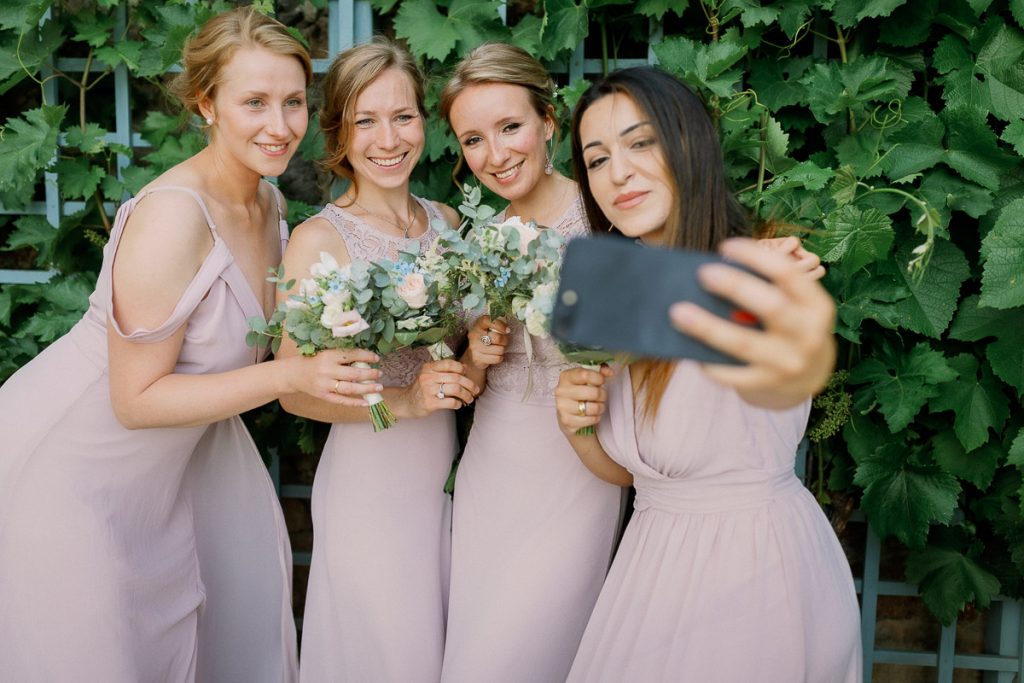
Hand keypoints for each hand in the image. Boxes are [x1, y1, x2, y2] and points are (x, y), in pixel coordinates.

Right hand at [286, 349, 382, 405]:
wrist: (294, 374)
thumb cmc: (314, 360)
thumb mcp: (326, 352)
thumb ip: (342, 355)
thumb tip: (365, 359)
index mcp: (328, 356)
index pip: (351, 355)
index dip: (366, 356)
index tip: (376, 358)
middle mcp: (327, 371)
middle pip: (353, 374)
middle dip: (370, 374)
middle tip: (379, 373)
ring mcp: (325, 385)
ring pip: (350, 389)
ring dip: (366, 388)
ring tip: (378, 386)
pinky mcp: (324, 396)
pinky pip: (342, 401)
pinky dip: (355, 402)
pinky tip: (367, 401)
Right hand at [401, 359, 480, 417]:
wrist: (407, 402)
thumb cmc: (422, 388)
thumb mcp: (429, 374)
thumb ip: (444, 370)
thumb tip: (465, 367)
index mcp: (429, 368)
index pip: (449, 364)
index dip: (461, 368)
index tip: (467, 374)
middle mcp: (428, 377)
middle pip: (456, 378)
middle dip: (470, 385)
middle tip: (475, 390)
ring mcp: (428, 390)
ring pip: (456, 389)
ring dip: (466, 395)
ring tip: (469, 399)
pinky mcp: (430, 403)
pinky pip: (451, 402)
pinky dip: (458, 404)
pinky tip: (458, 404)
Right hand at [465, 315, 508, 368]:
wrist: (472, 355)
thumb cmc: (485, 339)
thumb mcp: (488, 329)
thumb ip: (497, 325)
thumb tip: (507, 330)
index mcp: (478, 325)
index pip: (488, 320)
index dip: (500, 325)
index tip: (507, 330)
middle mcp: (475, 335)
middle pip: (498, 338)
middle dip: (505, 340)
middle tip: (504, 341)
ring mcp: (475, 347)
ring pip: (499, 349)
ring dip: (502, 350)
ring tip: (498, 348)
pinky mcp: (477, 358)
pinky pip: (497, 358)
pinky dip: (499, 358)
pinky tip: (494, 355)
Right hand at [554, 365, 611, 436]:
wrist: (567, 413)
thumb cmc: (579, 393)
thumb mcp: (587, 379)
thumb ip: (599, 372)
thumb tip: (610, 372)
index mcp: (566, 377)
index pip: (585, 375)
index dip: (598, 378)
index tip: (602, 381)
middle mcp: (562, 391)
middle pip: (594, 393)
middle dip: (603, 395)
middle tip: (601, 396)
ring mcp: (563, 407)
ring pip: (594, 408)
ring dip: (600, 407)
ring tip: (596, 406)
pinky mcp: (567, 421)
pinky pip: (591, 419)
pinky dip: (595, 418)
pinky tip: (591, 415)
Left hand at [671, 238, 835, 407]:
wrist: (810, 376)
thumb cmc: (790, 327)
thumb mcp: (795, 307)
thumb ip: (768, 291)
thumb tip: (714, 276)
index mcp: (816, 306)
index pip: (788, 275)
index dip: (757, 258)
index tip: (726, 246)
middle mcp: (807, 335)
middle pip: (771, 307)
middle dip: (736, 287)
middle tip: (703, 273)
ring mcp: (788, 364)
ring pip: (744, 343)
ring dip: (707, 327)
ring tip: (677, 312)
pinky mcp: (767, 385)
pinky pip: (732, 374)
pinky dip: (709, 360)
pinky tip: (688, 347)